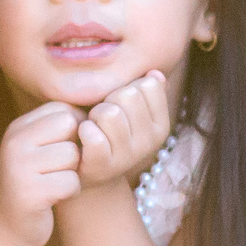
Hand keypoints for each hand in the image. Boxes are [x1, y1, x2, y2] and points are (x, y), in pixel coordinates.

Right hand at [0, 101, 83, 245]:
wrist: (2, 230)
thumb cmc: (30, 185)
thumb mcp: (35, 150)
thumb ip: (57, 130)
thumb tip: (96, 110)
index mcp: (17, 128)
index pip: (62, 108)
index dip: (75, 129)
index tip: (65, 150)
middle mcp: (15, 142)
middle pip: (71, 126)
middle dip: (75, 148)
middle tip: (60, 168)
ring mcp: (19, 167)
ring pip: (73, 155)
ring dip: (72, 172)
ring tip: (54, 183)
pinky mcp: (30, 192)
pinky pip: (72, 182)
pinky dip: (70, 192)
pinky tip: (54, 198)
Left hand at [75, 71, 173, 189]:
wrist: (89, 171)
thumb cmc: (109, 132)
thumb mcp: (132, 112)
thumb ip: (147, 92)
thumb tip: (155, 74)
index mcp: (161, 126)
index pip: (149, 86)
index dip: (128, 88)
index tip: (120, 104)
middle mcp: (149, 143)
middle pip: (129, 96)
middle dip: (109, 99)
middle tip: (102, 116)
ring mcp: (127, 157)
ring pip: (110, 114)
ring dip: (95, 115)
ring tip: (94, 126)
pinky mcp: (103, 166)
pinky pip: (95, 136)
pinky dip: (85, 130)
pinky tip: (84, 136)